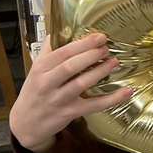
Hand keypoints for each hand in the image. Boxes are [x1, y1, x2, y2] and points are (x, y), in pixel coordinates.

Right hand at [9, 31, 132, 152]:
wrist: (26, 123)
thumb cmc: (34, 92)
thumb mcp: (36, 69)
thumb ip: (49, 51)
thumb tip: (61, 29)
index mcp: (40, 68)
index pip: (62, 53)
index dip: (82, 44)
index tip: (99, 36)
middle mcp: (47, 83)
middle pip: (71, 66)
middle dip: (91, 55)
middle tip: (106, 48)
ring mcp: (58, 99)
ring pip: (81, 84)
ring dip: (100, 72)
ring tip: (114, 63)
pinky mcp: (70, 113)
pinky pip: (93, 105)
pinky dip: (112, 98)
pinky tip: (126, 91)